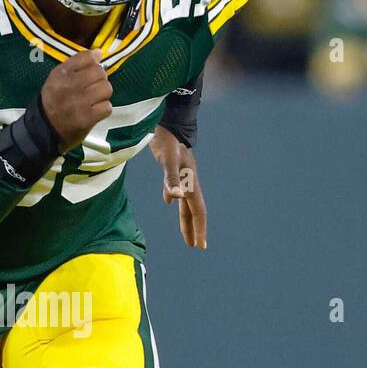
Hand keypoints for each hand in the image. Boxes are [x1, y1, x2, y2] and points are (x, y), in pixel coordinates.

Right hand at [40, 49, 112, 150]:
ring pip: (106, 89)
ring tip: (94, 100)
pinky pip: (107, 107)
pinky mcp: (86, 119)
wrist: (44, 130)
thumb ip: (77, 64)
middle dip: (100, 80)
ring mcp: (79, 103)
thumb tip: (98, 52)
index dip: (93, 63)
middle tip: (93, 88)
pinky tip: (94, 111)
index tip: (90, 71)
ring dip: (103, 95)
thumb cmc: (53, 102)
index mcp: (61, 73)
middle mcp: (69, 86)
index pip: (87, 57)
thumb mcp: (57, 79)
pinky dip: (103, 109)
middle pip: (100, 72)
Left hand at [150, 124, 206, 249]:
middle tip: (195, 246)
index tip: (200, 245)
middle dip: (195, 228)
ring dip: (186, 218)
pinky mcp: (173, 168)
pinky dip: (173, 198)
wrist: (167, 121)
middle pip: (194, 209)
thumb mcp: (167, 160)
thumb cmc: (167, 140)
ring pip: (185, 202)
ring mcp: (182, 175)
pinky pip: (176, 189)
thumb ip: (170, 179)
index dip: (199, 228)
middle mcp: (189, 181)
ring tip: (185, 232)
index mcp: (190, 182)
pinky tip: (169, 201)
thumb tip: (175, 199)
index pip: (198, 210)